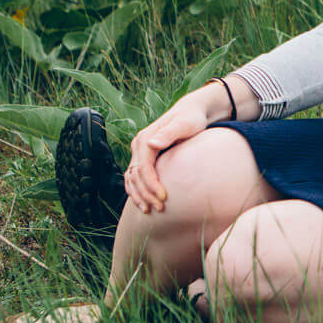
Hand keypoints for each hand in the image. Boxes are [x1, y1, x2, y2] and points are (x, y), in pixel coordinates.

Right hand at [125, 93, 210, 213]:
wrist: (191, 112)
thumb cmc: (191, 118)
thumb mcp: (184, 124)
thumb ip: (170, 133)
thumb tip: (152, 143)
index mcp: (145, 139)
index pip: (142, 167)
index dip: (151, 185)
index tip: (163, 198)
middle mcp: (139, 145)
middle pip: (135, 176)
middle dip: (146, 194)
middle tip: (160, 208)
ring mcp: (140, 152)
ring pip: (131, 179)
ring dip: (139, 196)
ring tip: (151, 210)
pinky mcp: (145, 158)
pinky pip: (135, 178)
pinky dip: (138, 191)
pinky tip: (145, 203)